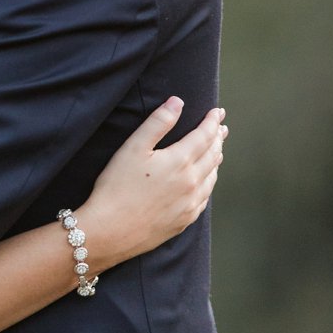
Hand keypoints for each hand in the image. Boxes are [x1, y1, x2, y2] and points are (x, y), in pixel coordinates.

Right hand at [80, 98, 226, 271]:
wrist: (111, 230)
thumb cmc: (117, 186)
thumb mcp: (133, 148)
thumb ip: (157, 123)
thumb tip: (177, 102)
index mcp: (180, 161)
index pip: (204, 135)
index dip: (212, 121)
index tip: (217, 111)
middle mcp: (192, 182)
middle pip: (212, 154)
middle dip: (217, 138)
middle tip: (221, 127)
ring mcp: (191, 203)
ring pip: (212, 176)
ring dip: (216, 159)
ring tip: (217, 149)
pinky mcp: (185, 220)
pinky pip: (205, 197)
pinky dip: (209, 182)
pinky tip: (206, 181)